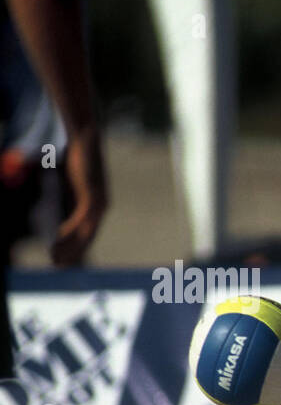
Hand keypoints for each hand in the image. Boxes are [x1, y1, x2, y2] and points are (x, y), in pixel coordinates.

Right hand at [50, 127, 106, 266]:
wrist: (86, 139)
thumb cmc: (77, 158)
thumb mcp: (71, 183)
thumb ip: (68, 196)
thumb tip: (60, 205)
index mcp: (97, 206)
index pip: (86, 233)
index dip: (74, 248)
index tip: (61, 258)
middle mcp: (101, 207)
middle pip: (86, 237)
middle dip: (72, 253)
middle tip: (57, 265)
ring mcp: (99, 202)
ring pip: (84, 232)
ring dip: (69, 246)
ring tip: (55, 257)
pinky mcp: (92, 195)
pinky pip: (81, 218)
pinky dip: (70, 229)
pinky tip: (58, 238)